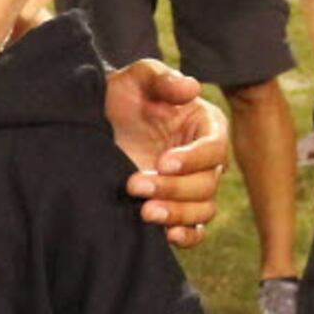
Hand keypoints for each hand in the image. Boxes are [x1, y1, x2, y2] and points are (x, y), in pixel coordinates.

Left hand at [102, 60, 227, 248]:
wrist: (99, 119)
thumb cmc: (124, 94)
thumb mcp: (138, 77)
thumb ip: (163, 79)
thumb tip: (191, 88)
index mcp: (206, 127)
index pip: (214, 149)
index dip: (192, 159)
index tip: (163, 162)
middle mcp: (204, 159)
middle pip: (207, 184)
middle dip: (173, 188)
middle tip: (135, 185)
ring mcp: (190, 185)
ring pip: (202, 209)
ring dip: (176, 214)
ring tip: (144, 212)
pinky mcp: (174, 206)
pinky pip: (195, 230)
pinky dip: (187, 237)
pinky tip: (167, 236)